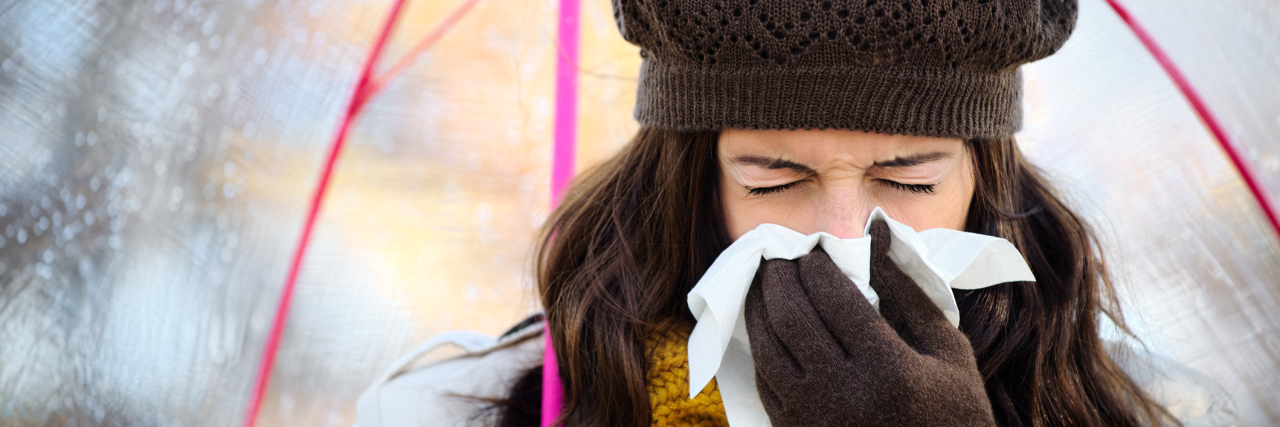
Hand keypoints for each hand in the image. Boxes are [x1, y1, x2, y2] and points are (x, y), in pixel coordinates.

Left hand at [744, 219, 994, 425]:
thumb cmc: (953, 409)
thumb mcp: (946, 349)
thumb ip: (906, 289)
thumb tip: (877, 231)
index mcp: (891, 370)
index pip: (835, 298)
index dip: (817, 266)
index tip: (814, 249)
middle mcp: (846, 396)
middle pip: (792, 318)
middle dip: (780, 277)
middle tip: (780, 255)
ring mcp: (814, 420)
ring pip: (767, 348)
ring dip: (759, 306)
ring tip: (766, 281)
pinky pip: (764, 380)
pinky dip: (760, 344)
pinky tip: (766, 323)